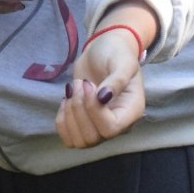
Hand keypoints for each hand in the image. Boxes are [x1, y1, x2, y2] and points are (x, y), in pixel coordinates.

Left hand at [56, 2, 154, 147]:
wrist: (103, 51)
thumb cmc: (116, 53)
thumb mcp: (122, 61)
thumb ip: (117, 79)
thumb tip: (104, 98)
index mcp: (131, 111)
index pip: (110, 128)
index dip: (93, 110)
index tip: (88, 85)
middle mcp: (118, 125)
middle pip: (92, 138)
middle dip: (78, 109)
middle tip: (80, 84)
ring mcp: (100, 127)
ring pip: (79, 141)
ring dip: (69, 114)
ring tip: (73, 91)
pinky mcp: (84, 125)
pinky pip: (69, 139)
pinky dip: (62, 121)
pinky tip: (65, 100)